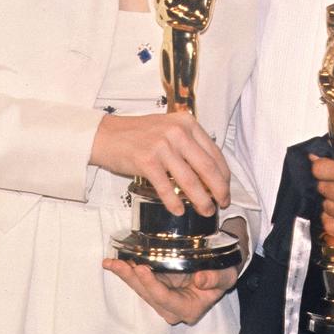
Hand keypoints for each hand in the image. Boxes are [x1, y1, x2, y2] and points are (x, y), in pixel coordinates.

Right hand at [90, 112, 229, 215]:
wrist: (106, 134)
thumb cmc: (139, 134)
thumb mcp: (169, 128)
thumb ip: (189, 143)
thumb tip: (211, 172)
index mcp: (187, 123)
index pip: (214, 152)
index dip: (223, 174)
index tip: (226, 188)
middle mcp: (177, 132)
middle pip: (207, 167)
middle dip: (219, 189)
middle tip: (223, 203)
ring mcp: (162, 146)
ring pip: (190, 180)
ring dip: (201, 200)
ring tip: (206, 211)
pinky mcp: (147, 161)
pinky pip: (166, 187)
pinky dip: (174, 202)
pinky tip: (179, 210)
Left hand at [102, 259, 237, 324]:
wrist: (222, 268)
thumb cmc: (225, 273)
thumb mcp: (226, 276)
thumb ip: (215, 279)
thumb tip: (200, 279)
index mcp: (189, 309)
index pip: (166, 299)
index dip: (152, 285)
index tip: (142, 269)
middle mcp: (172, 308)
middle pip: (148, 295)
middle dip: (132, 279)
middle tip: (118, 263)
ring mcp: (163, 297)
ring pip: (140, 288)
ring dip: (125, 274)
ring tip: (111, 262)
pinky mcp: (158, 286)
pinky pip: (140, 280)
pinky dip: (128, 270)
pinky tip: (115, 263)